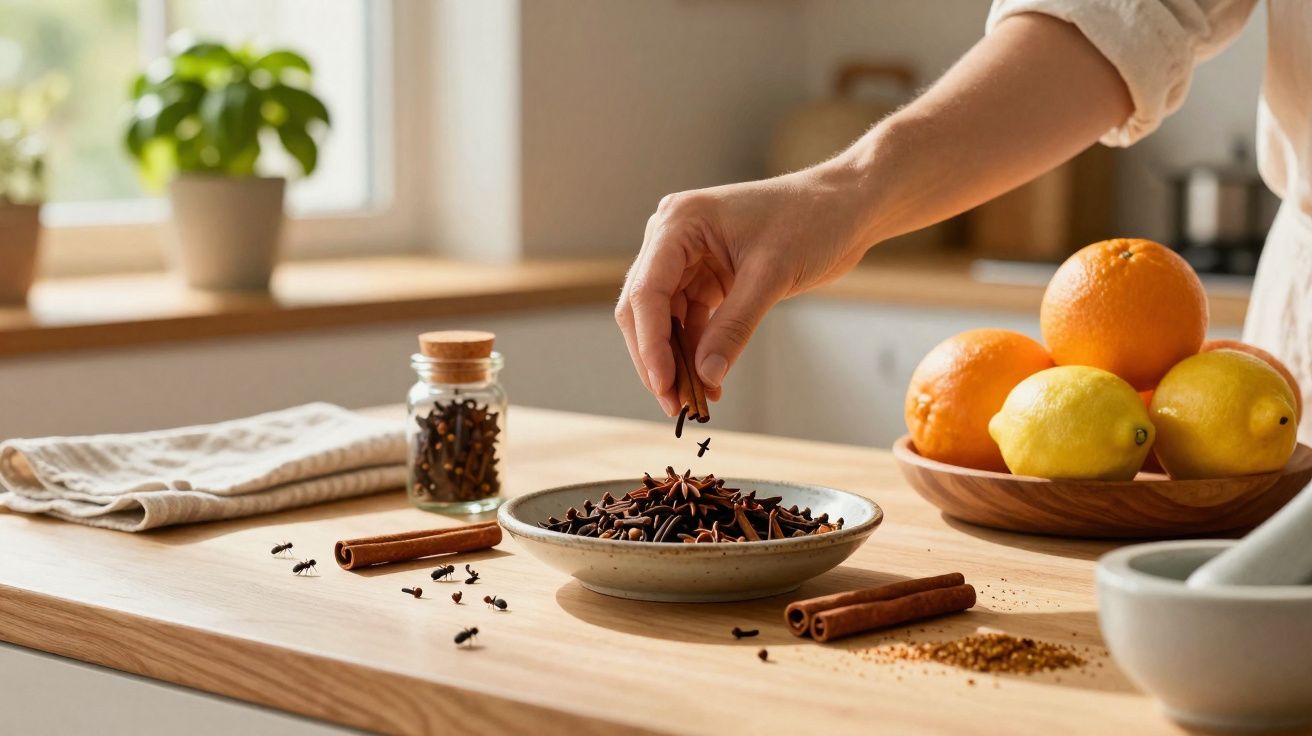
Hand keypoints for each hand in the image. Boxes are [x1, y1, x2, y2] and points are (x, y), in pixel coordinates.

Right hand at [615, 163, 873, 415]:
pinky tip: (710, 381)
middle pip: (646, 309)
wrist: (845, 207)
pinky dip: (697, 351)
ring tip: (694, 401)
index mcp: (679, 222)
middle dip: (657, 358)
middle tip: (675, 404)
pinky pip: (690, 321)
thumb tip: (706, 376)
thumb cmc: (811, 220)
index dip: (650, 343)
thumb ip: (734, 327)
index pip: (647, 291)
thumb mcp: (771, 275)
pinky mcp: (708, 276)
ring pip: (664, 320)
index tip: (664, 384)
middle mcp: (673, 238)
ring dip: (676, 360)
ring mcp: (689, 258)